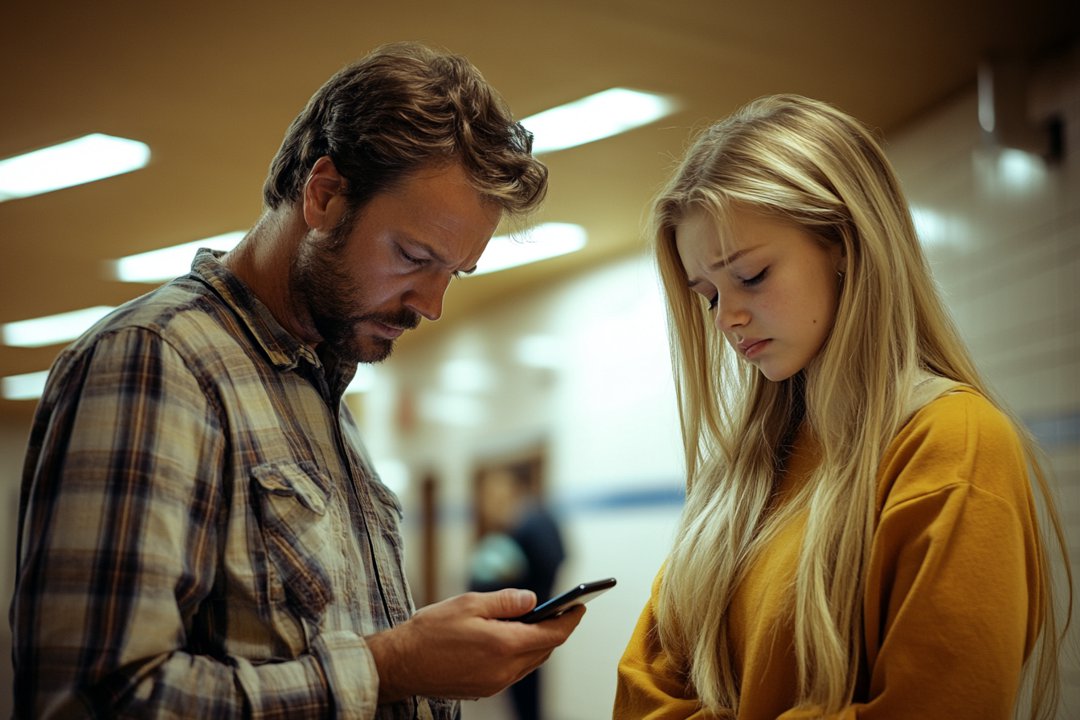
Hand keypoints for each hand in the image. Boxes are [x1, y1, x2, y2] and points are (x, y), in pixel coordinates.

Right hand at [366, 588, 583, 701]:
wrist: (402, 664)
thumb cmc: (431, 630)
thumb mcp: (469, 603)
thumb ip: (505, 601)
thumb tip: (532, 599)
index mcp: (504, 644)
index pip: (552, 634)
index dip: (570, 620)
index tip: (580, 606)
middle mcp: (505, 669)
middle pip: (544, 650)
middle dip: (557, 630)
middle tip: (563, 610)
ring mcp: (496, 682)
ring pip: (531, 662)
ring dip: (540, 643)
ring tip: (540, 622)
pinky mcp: (485, 689)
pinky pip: (515, 671)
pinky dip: (522, 654)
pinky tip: (514, 639)